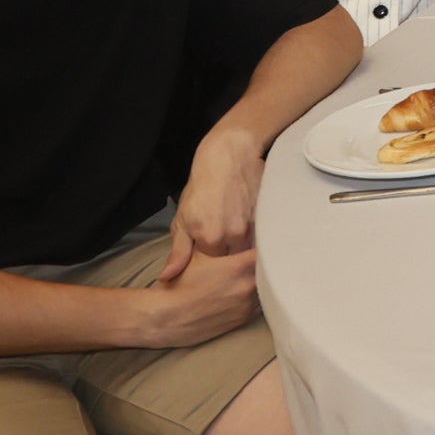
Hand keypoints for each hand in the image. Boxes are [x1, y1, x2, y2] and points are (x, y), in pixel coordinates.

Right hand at [136, 247, 259, 347]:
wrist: (167, 317)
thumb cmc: (180, 284)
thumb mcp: (198, 255)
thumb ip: (222, 245)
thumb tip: (241, 234)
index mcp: (238, 267)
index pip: (268, 252)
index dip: (270, 246)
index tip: (270, 242)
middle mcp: (247, 287)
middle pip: (271, 271)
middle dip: (267, 264)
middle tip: (267, 257)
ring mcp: (247, 305)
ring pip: (266, 289)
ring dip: (262, 282)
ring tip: (253, 276)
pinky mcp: (243, 320)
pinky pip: (258, 305)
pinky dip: (256, 296)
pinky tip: (246, 291)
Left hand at [161, 129, 265, 280]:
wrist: (227, 156)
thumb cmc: (202, 188)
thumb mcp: (182, 219)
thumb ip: (178, 252)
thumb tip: (166, 277)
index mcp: (209, 240)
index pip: (213, 269)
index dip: (210, 263)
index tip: (208, 252)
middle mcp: (233, 236)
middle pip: (234, 262)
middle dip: (229, 256)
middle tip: (222, 239)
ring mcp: (253, 226)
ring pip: (250, 250)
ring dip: (244, 247)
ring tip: (235, 229)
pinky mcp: (267, 216)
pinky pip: (262, 236)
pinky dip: (256, 235)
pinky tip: (247, 222)